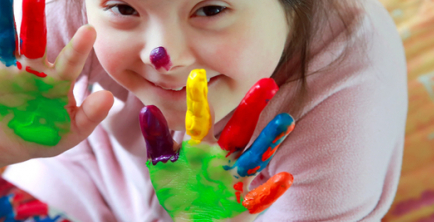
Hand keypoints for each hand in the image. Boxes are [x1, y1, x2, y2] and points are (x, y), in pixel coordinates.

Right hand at [0, 0, 112, 163]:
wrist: (11, 145)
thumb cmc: (47, 135)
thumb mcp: (71, 131)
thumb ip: (90, 116)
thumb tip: (108, 97)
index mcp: (58, 79)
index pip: (71, 60)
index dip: (79, 47)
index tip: (90, 30)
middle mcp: (34, 68)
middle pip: (35, 37)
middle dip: (35, 15)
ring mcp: (8, 70)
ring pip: (6, 38)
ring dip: (3, 15)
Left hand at [140, 70, 294, 220]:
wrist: (194, 221)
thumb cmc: (179, 191)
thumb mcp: (162, 165)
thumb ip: (157, 139)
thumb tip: (148, 109)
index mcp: (201, 146)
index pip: (201, 118)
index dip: (199, 98)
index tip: (197, 73)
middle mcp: (223, 156)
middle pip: (239, 129)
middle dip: (252, 108)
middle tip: (267, 82)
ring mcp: (236, 178)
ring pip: (255, 156)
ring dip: (270, 140)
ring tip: (286, 120)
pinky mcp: (245, 204)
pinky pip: (261, 196)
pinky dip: (272, 189)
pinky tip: (285, 177)